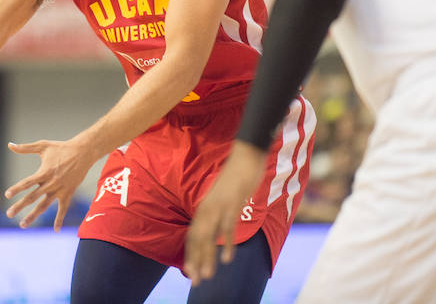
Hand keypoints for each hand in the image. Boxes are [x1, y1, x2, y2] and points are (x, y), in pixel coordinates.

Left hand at [4, 139, 94, 230]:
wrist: (83, 152)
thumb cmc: (61, 148)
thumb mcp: (43, 146)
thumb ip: (25, 148)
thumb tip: (10, 145)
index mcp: (43, 172)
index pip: (27, 182)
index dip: (17, 188)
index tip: (7, 195)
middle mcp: (50, 183)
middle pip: (32, 197)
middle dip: (20, 206)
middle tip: (8, 214)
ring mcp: (60, 190)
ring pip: (44, 206)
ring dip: (33, 216)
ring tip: (22, 225)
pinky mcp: (68, 193)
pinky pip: (63, 209)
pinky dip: (60, 219)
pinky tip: (55, 230)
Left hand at [185, 141, 266, 285]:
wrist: (246, 154)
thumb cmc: (236, 176)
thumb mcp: (224, 197)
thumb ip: (219, 212)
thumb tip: (218, 229)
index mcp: (205, 207)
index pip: (192, 235)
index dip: (190, 254)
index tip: (189, 272)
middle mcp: (208, 208)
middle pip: (196, 239)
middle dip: (195, 261)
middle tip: (195, 281)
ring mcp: (220, 205)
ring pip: (209, 236)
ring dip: (207, 257)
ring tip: (207, 276)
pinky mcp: (233, 202)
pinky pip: (227, 226)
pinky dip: (227, 243)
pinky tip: (227, 259)